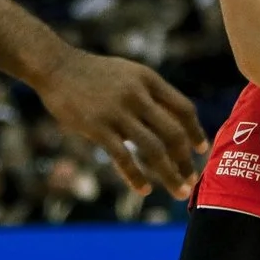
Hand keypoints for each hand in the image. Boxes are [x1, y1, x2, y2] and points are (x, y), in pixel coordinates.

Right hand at [35, 49, 207, 197]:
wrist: (57, 67)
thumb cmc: (94, 74)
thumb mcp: (128, 74)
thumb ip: (150, 95)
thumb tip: (172, 123)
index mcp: (148, 80)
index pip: (183, 109)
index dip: (196, 132)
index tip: (202, 150)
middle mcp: (137, 95)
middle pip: (173, 133)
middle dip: (186, 160)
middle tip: (193, 180)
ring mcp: (117, 112)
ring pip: (153, 150)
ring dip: (170, 174)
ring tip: (179, 192)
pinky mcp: (98, 128)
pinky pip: (123, 158)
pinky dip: (136, 177)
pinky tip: (144, 190)